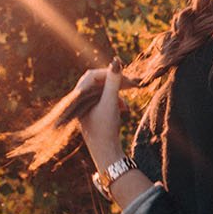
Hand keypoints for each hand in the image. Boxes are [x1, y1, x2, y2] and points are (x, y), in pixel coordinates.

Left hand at [76, 58, 125, 172]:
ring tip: (131, 93)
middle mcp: (80, 100)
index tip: (125, 76)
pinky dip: (115, 100)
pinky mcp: (93, 113)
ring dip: (117, 90)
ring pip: (103, 90)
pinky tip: (125, 107)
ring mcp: (86, 107)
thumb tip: (116, 60)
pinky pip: (104, 100)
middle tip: (133, 82)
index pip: (93, 75)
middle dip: (116, 80)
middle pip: (98, 82)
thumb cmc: (105, 128)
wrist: (106, 153)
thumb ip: (113, 81)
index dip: (110, 73)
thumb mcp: (111, 102)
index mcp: (79, 96)